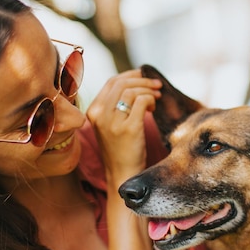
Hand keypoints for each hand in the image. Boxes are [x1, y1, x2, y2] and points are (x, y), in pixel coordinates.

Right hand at [86, 70, 161, 184]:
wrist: (122, 174)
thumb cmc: (121, 149)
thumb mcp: (110, 124)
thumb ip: (116, 104)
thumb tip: (137, 80)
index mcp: (93, 111)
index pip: (111, 82)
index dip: (130, 76)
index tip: (144, 77)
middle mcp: (99, 115)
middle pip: (122, 83)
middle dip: (143, 81)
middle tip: (157, 86)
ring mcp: (112, 122)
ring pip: (132, 91)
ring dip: (148, 91)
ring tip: (156, 99)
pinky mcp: (128, 129)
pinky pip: (142, 102)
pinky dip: (151, 100)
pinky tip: (153, 109)